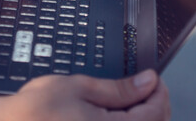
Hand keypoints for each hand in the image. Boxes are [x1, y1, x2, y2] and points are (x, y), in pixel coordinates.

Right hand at [0, 70, 169, 120]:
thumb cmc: (36, 109)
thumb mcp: (79, 87)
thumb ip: (119, 88)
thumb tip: (147, 81)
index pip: (155, 111)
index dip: (159, 90)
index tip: (153, 78)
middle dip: (155, 104)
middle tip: (145, 86)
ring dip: (144, 117)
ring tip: (132, 100)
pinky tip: (116, 116)